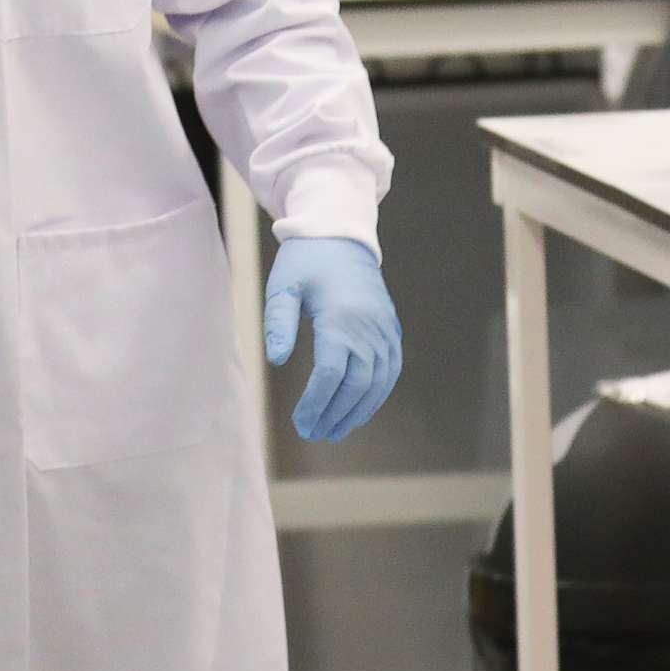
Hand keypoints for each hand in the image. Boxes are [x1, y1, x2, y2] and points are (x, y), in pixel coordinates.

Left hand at [263, 237, 402, 442]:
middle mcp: (369, 329)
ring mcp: (385, 331)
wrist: (341, 237)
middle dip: (335, 414)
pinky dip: (376, 395)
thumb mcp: (283, 286)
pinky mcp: (391, 331)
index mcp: (341, 319)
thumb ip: (279, 323)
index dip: (316, 403)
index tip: (300, 422)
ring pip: (377, 384)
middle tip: (313, 434)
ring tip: (334, 430)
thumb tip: (279, 361)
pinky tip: (359, 410)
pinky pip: (389, 371)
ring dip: (357, 412)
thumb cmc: (305, 261)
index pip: (330, 374)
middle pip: (356, 386)